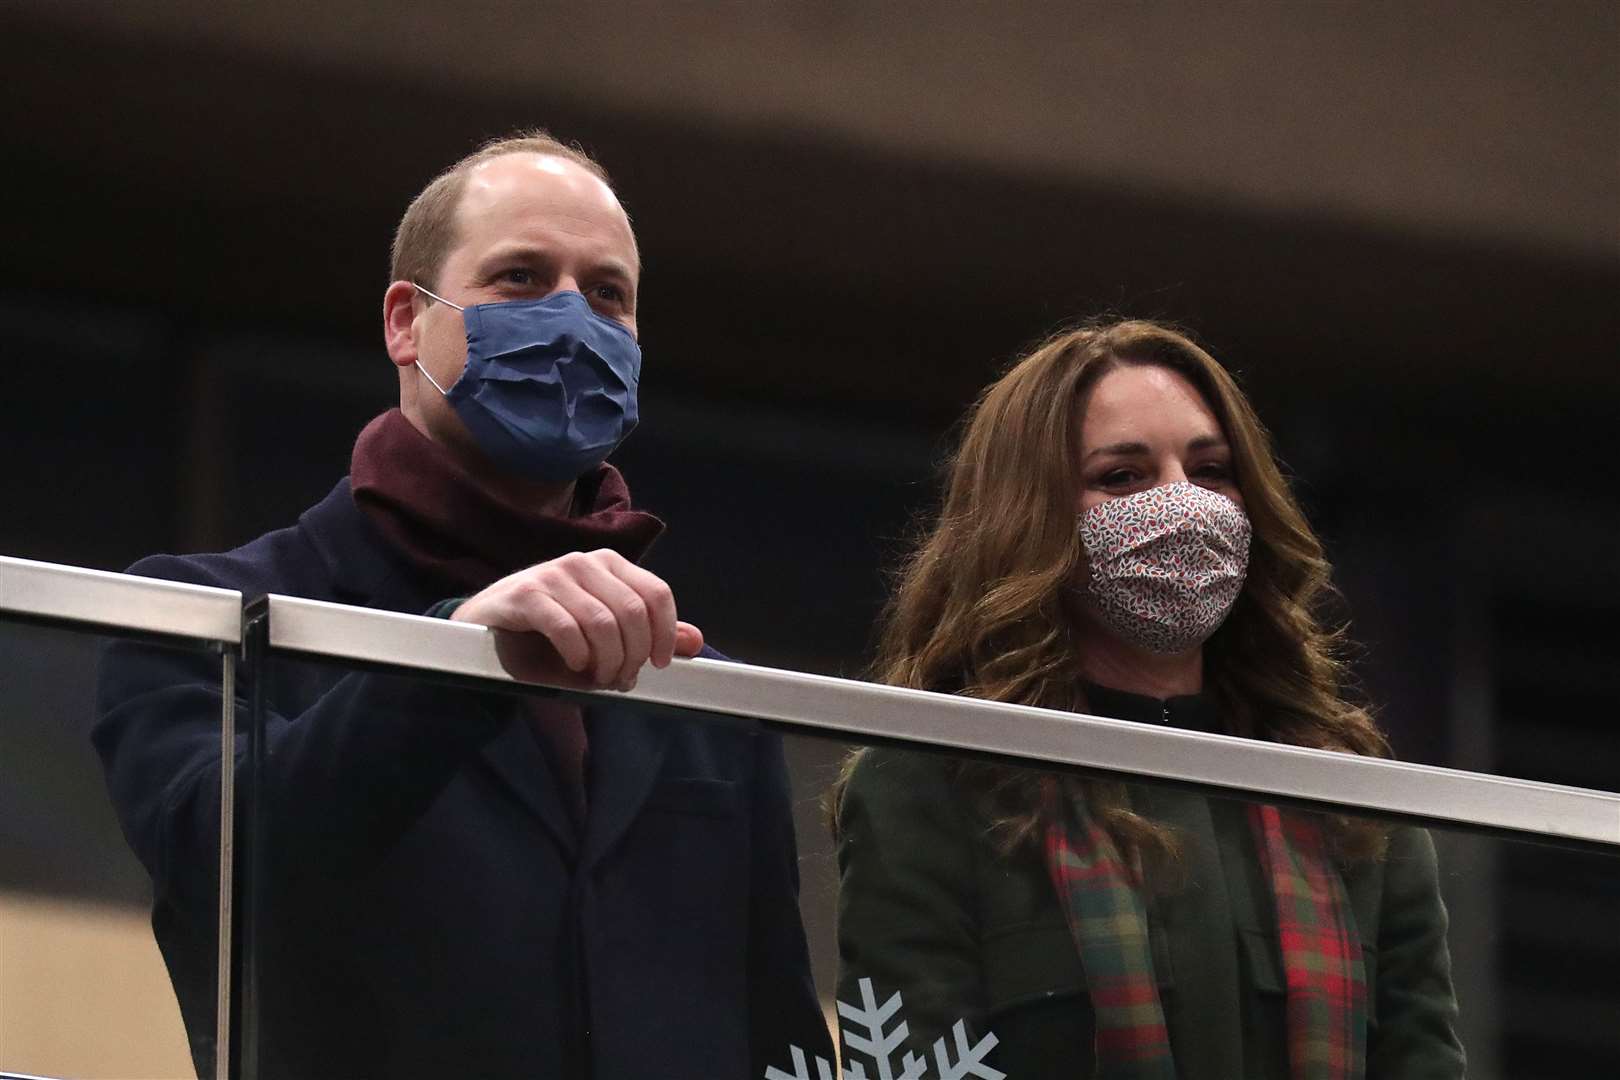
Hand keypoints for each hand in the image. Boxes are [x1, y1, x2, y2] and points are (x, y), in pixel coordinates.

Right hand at [450, 550, 703, 689]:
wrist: (488, 628)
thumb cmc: (550, 633)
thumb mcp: (605, 635)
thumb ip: (649, 636)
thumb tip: (695, 642)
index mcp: (610, 564)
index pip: (656, 594)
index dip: (665, 633)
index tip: (657, 664)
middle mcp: (584, 562)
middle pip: (633, 612)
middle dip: (633, 655)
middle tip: (622, 679)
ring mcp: (554, 574)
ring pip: (602, 624)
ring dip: (606, 662)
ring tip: (599, 678)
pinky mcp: (526, 595)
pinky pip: (566, 628)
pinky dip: (577, 656)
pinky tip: (575, 666)